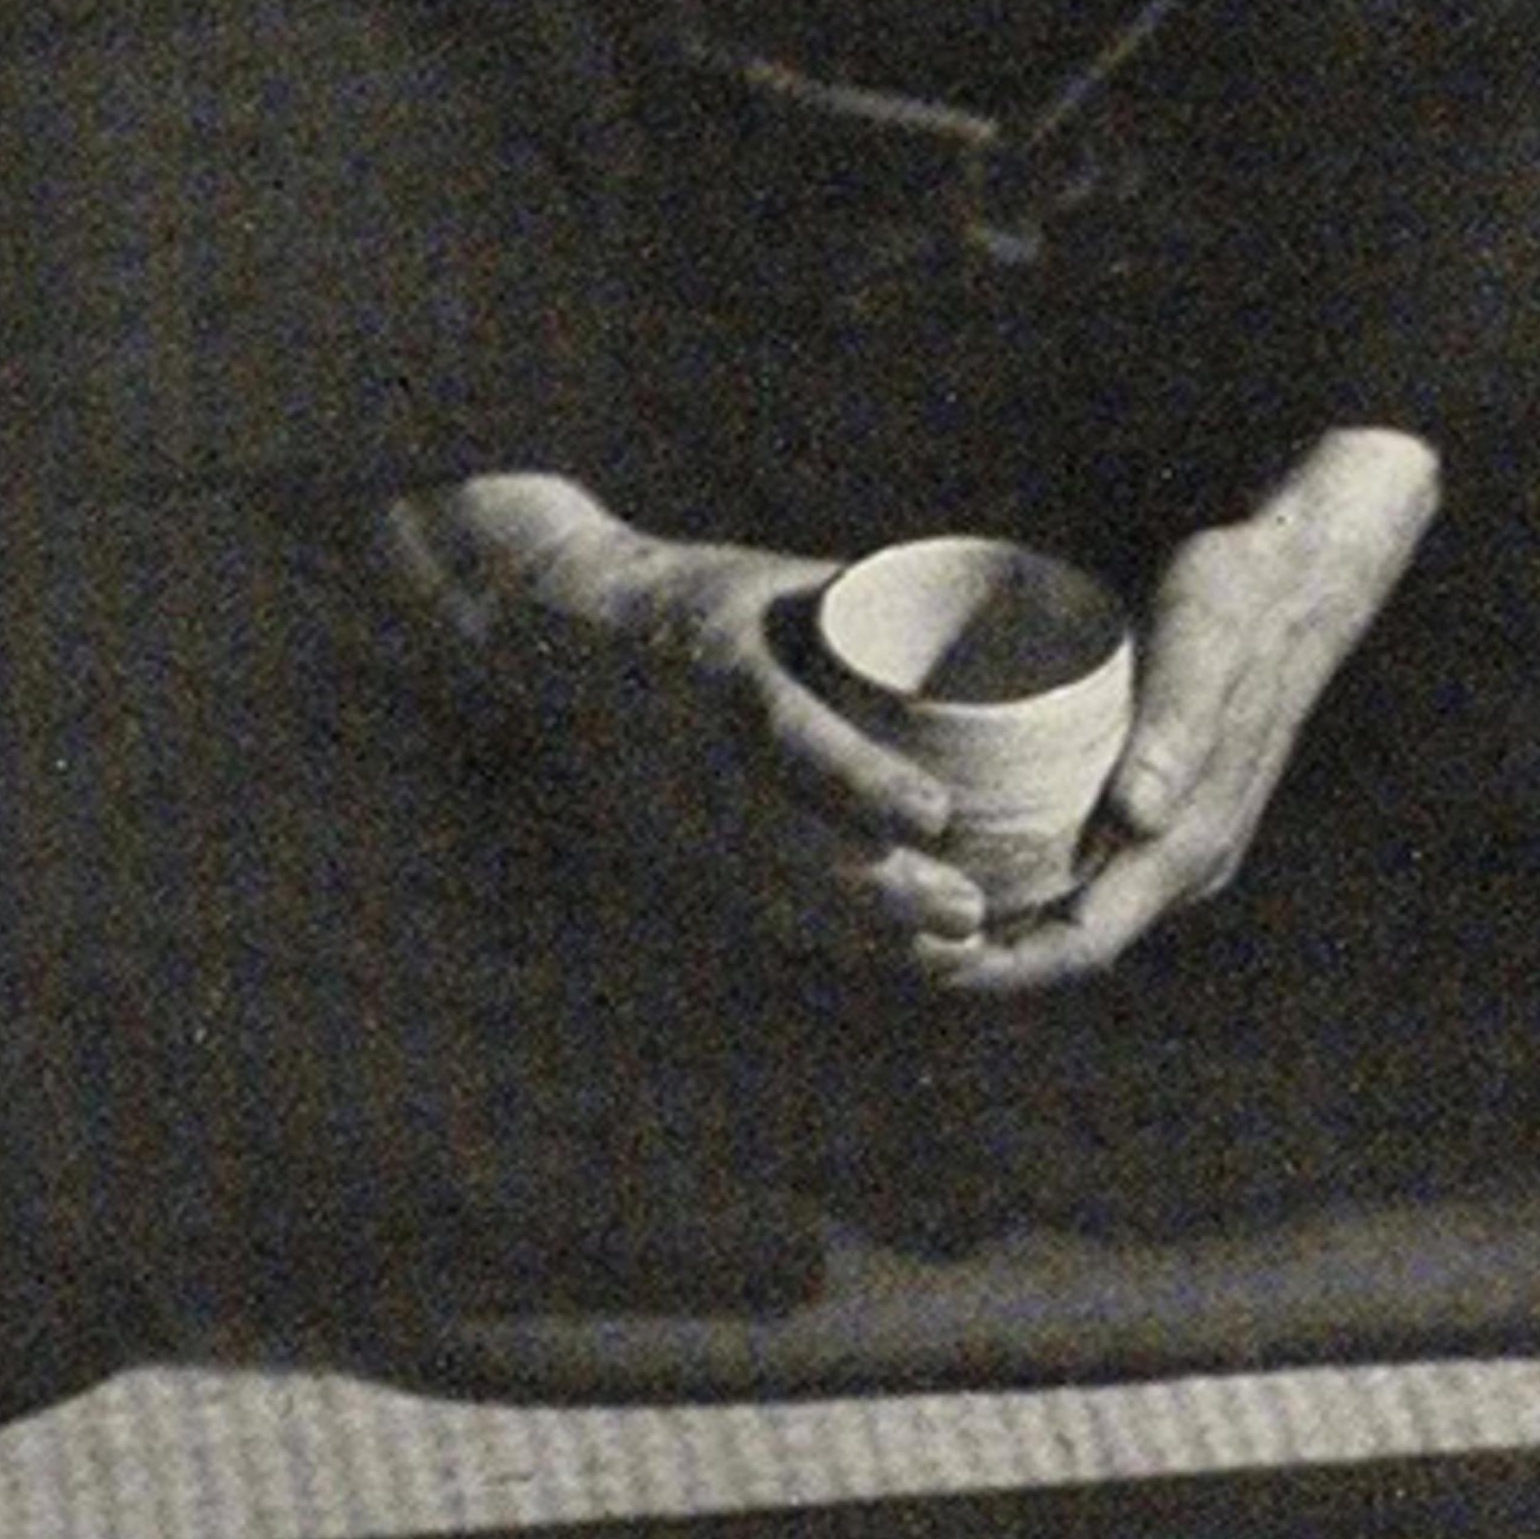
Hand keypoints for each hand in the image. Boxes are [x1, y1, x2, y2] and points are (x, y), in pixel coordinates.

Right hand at [378, 472, 992, 970]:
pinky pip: (756, 907)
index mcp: (711, 671)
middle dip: (879, 889)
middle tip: (970, 909)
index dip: (859, 781)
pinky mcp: (673, 851)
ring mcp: (673, 815)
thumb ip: (863, 605)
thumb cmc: (687, 595)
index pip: (783, 735)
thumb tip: (987, 611)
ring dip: (865, 930)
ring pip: (771, 892)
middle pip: (781, 843)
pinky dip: (827, 937)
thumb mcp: (766, 581)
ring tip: (956, 949)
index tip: (939, 814)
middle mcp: (688, 754)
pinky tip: (895, 957)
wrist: (552, 635)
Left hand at [930, 426, 1438, 996]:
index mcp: (1192, 841)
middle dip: (987, 958)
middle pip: (1075, 941)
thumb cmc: (1238, 600)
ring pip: (1080, 910)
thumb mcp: (1202, 649)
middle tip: (885, 941)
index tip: (921, 959)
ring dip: (1003, 925)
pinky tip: (970, 851)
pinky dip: (1029, 877)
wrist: (1295, 576)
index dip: (1004, 967)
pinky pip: (1087, 866)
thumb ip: (1175, 733)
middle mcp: (1188, 859)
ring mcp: (1179, 835)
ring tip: (907, 907)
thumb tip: (1136, 819)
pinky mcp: (1164, 804)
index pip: (1087, 941)